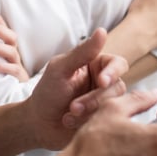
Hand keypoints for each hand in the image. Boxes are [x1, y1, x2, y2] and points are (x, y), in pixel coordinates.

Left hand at [0, 10, 28, 81]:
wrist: (15, 93)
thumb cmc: (1, 73)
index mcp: (9, 48)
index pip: (6, 30)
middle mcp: (14, 54)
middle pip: (11, 37)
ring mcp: (17, 65)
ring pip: (11, 52)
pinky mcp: (18, 78)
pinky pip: (14, 70)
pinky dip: (3, 66)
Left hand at [26, 29, 128, 149]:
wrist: (38, 125)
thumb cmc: (47, 93)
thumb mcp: (60, 69)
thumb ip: (82, 52)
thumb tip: (102, 31)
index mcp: (96, 65)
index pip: (118, 63)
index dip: (113, 72)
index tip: (102, 82)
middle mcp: (105, 83)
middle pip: (117, 87)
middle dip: (94, 98)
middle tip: (73, 107)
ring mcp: (105, 103)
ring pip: (114, 105)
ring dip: (89, 111)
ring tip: (68, 116)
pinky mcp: (104, 120)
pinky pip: (109, 120)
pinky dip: (88, 122)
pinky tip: (70, 123)